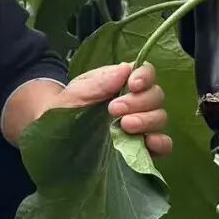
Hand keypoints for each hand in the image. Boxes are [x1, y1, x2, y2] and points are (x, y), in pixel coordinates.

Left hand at [52, 61, 172, 156]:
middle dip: (139, 101)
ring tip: (125, 125)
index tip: (133, 85)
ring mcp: (142, 127)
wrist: (55, 137)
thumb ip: (100, 82)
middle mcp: (137, 103)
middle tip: (114, 109)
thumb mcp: (78, 92)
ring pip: (160, 118)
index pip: (146, 73)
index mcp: (122, 84)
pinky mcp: (143, 150)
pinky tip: (148, 142)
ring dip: (147, 120)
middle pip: (156, 96)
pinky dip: (161, 143)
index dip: (144, 77)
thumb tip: (126, 69)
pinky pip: (163, 146)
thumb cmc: (67, 109)